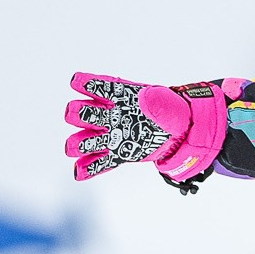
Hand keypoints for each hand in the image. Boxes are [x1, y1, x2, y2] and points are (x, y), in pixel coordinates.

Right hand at [64, 73, 227, 186]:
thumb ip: (155, 100)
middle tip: (76, 113)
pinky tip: (79, 171)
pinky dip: (88, 168)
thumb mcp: (165, 102)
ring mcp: (111, 136)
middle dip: (78, 113)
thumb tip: (145, 98)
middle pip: (85, 114)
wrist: (179, 133)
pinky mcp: (116, 155)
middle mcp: (109, 115)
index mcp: (119, 97)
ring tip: (75, 147)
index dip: (86, 83)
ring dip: (79, 143)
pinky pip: (99, 162)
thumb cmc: (169, 111)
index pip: (99, 87)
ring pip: (87, 140)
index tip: (77, 82)